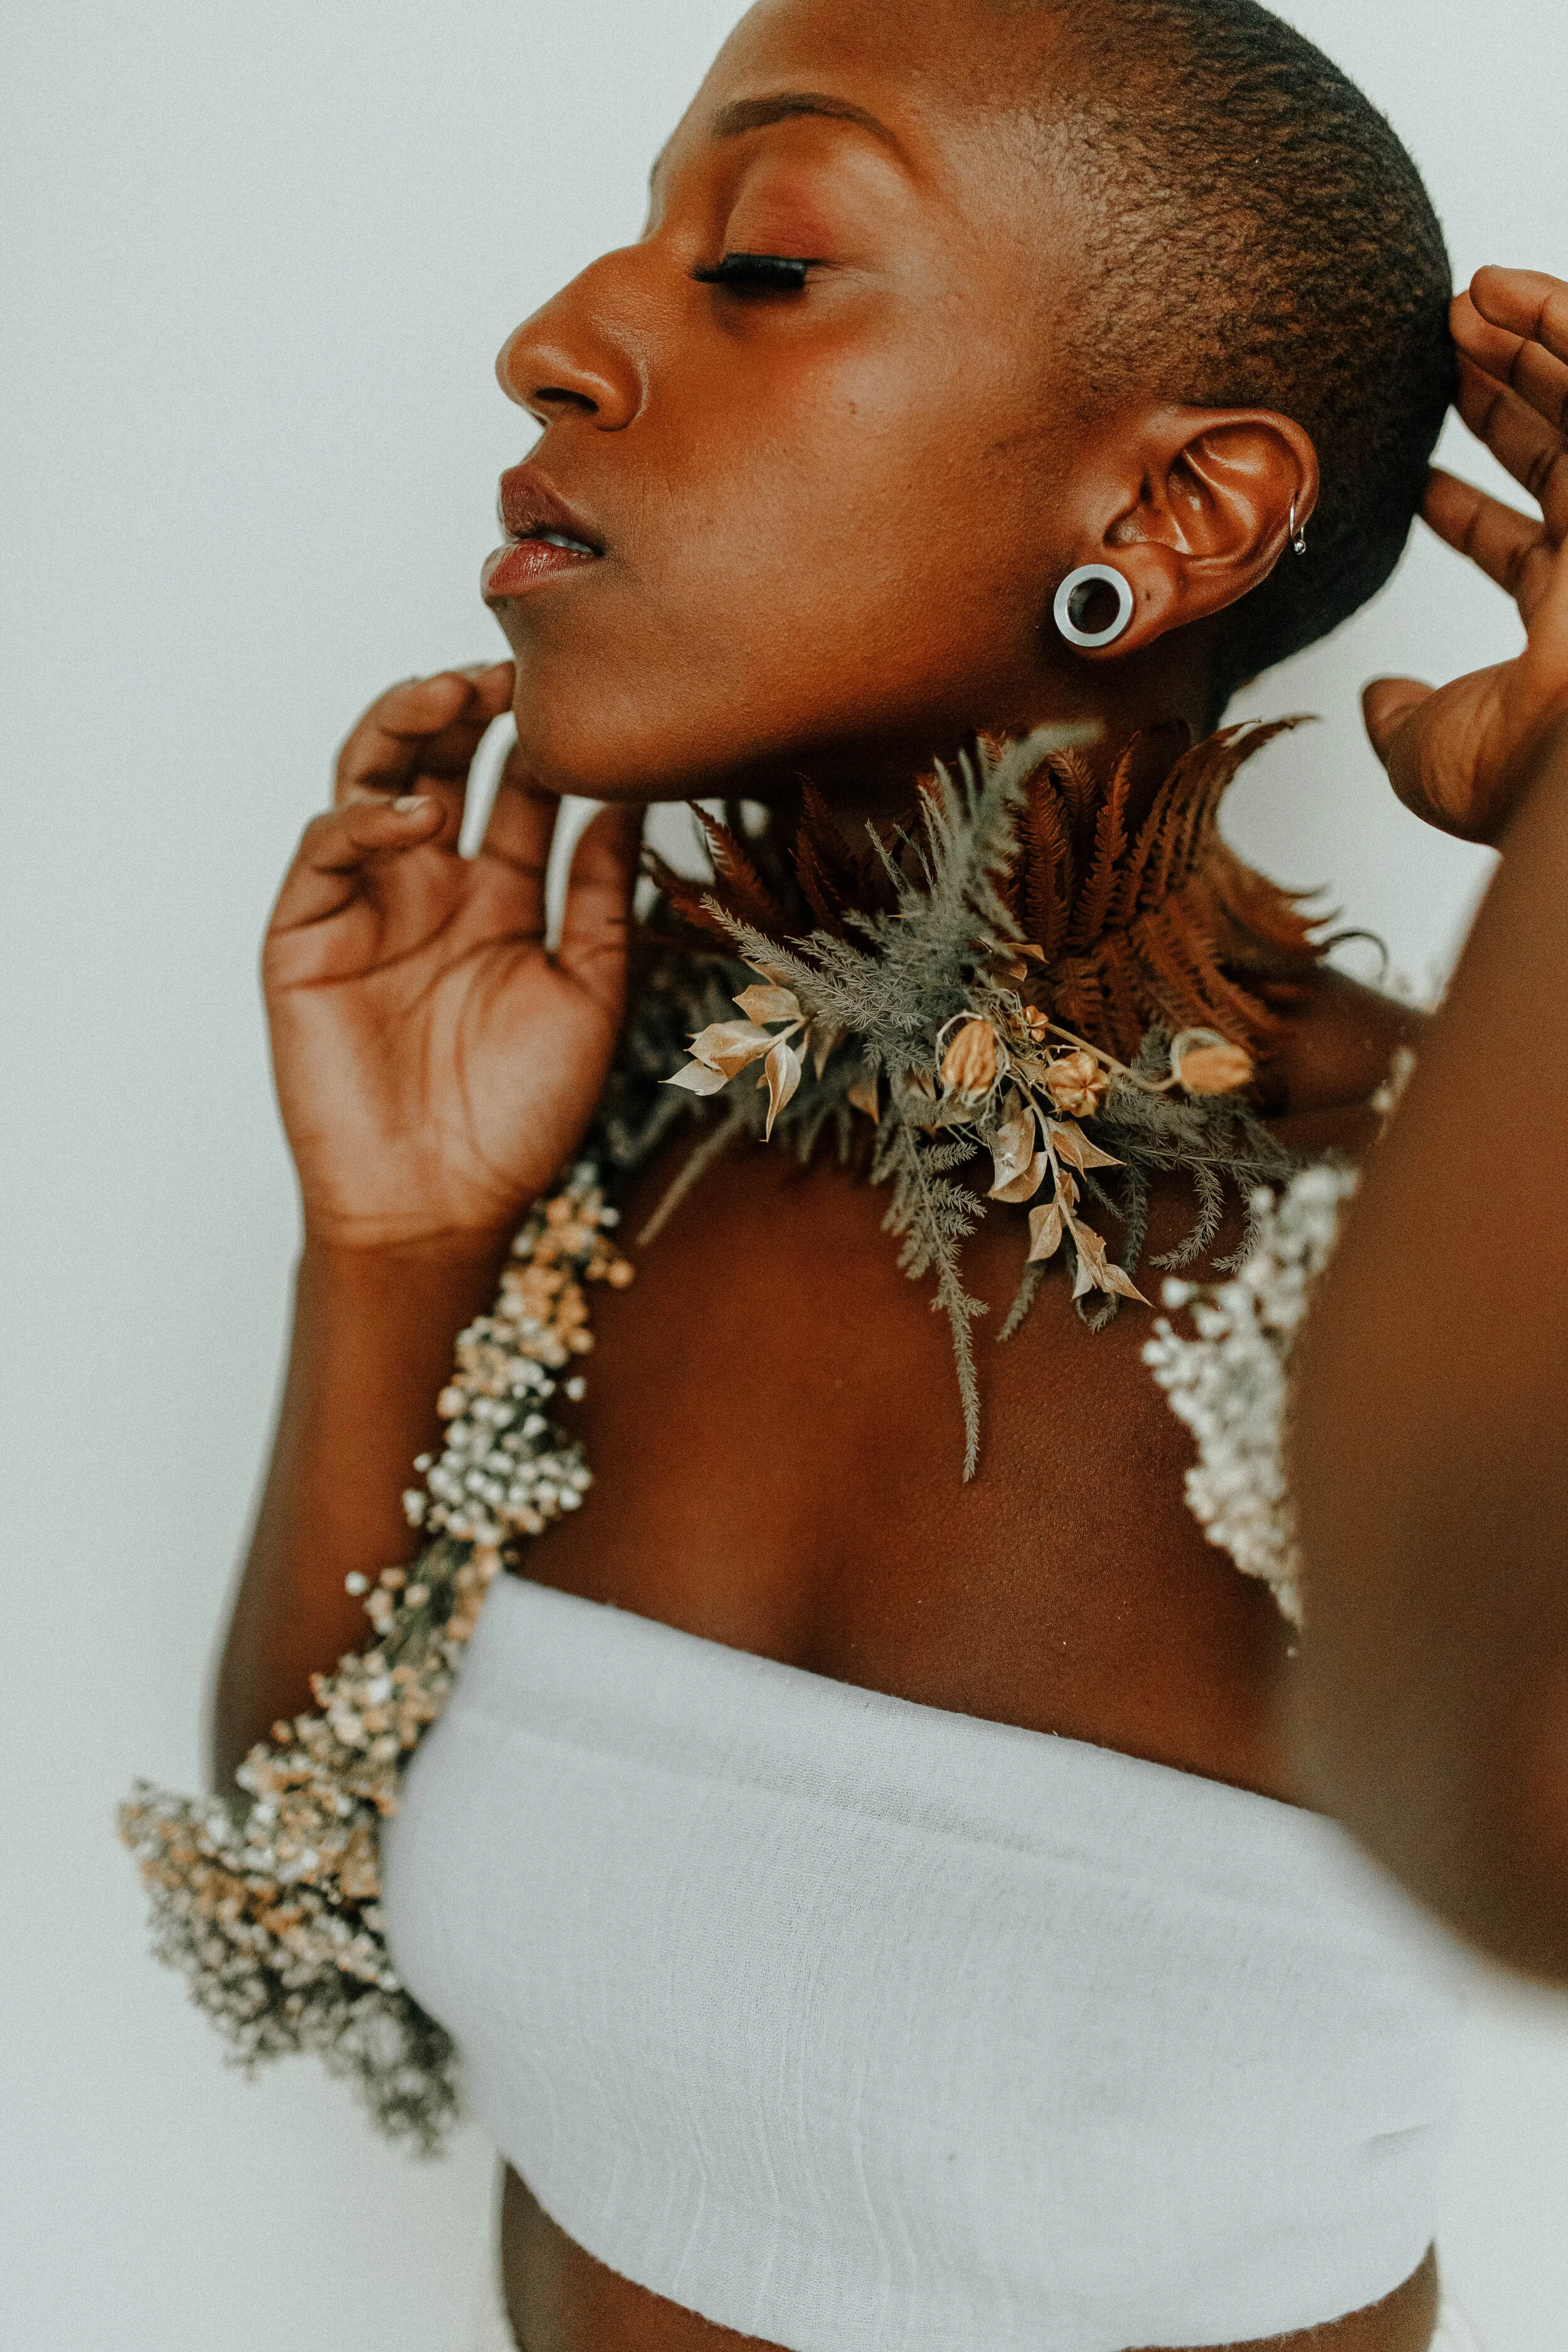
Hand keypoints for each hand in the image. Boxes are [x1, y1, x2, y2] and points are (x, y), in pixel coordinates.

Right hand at [265, 661, 643, 1250]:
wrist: (443, 1207)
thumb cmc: (518, 1115)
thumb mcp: (587, 991)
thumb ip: (603, 894)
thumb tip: (638, 795)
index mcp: (496, 894)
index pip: (515, 786)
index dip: (541, 734)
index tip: (584, 685)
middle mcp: (427, 885)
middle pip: (436, 760)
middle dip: (466, 705)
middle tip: (511, 668)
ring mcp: (362, 905)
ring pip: (368, 781)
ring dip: (406, 730)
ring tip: (454, 698)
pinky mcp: (305, 937)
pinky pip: (323, 854)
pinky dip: (363, 820)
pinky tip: (417, 816)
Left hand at [1363, 267, 1567, 843]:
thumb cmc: (1514, 771)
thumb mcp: (1429, 752)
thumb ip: (1404, 720)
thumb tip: (1380, 702)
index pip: (1520, 548)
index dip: (1464, 512)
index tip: (1417, 481)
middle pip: (1558, 454)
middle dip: (1503, 399)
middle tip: (1445, 354)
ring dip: (1524, 342)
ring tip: (1463, 301)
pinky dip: (1553, 317)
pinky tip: (1497, 286)